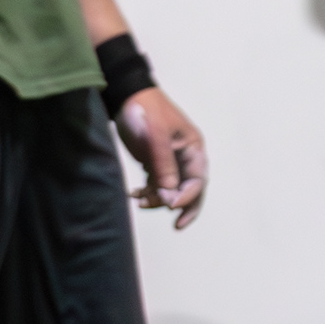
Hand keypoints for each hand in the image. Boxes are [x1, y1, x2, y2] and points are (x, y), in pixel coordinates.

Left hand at [118, 88, 207, 226]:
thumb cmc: (145, 112)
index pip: (198, 178)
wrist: (126, 96)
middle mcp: (186, 156)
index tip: (171, 205)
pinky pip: (157, 184)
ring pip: (172, 189)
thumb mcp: (155, 136)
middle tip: (177, 226)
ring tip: (138, 201)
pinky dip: (148, 192)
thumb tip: (169, 193)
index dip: (188, 195)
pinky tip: (134, 194)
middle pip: (191, 188)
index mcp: (193, 148)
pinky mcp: (155, 162)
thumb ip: (163, 164)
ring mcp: (171, 160)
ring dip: (158, 199)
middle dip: (184, 206)